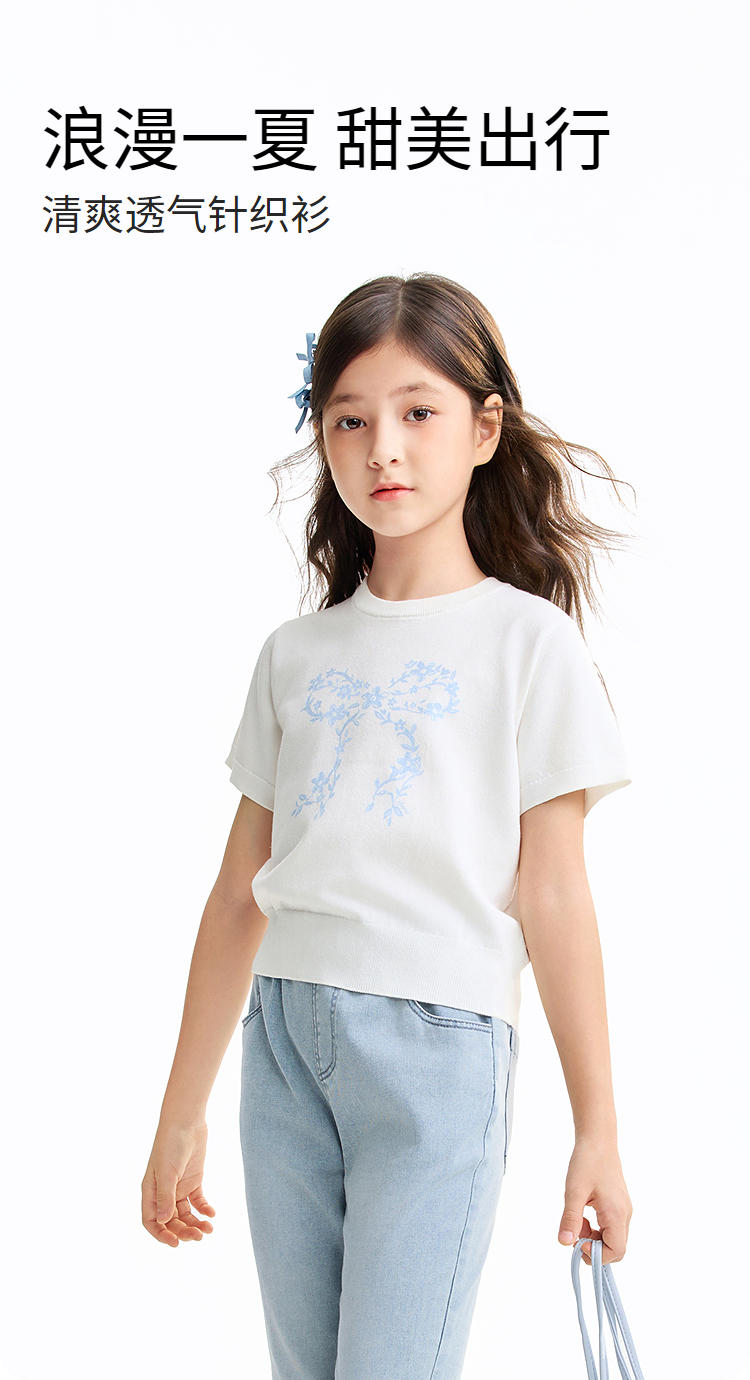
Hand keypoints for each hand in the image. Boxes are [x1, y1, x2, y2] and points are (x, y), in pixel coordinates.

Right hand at [141, 1119, 215, 1247]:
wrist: (186, 1121)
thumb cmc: (170, 1144)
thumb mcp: (167, 1171)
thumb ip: (166, 1196)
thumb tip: (163, 1222)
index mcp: (151, 1192)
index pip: (151, 1221)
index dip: (161, 1234)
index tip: (175, 1243)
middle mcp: (164, 1192)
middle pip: (171, 1221)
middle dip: (183, 1231)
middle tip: (199, 1236)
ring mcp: (179, 1187)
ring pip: (185, 1214)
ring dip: (195, 1223)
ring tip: (209, 1228)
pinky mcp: (193, 1180)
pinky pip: (197, 1201)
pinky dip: (204, 1209)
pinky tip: (212, 1214)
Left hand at [557, 1133, 631, 1265]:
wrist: (598, 1139)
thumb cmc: (588, 1160)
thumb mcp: (574, 1191)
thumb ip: (570, 1219)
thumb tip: (565, 1243)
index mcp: (617, 1213)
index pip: (616, 1251)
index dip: (597, 1255)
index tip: (578, 1244)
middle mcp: (625, 1214)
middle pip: (616, 1248)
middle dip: (595, 1248)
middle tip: (575, 1236)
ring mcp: (623, 1209)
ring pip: (612, 1238)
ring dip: (594, 1238)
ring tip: (577, 1222)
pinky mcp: (618, 1205)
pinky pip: (610, 1227)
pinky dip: (597, 1228)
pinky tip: (583, 1216)